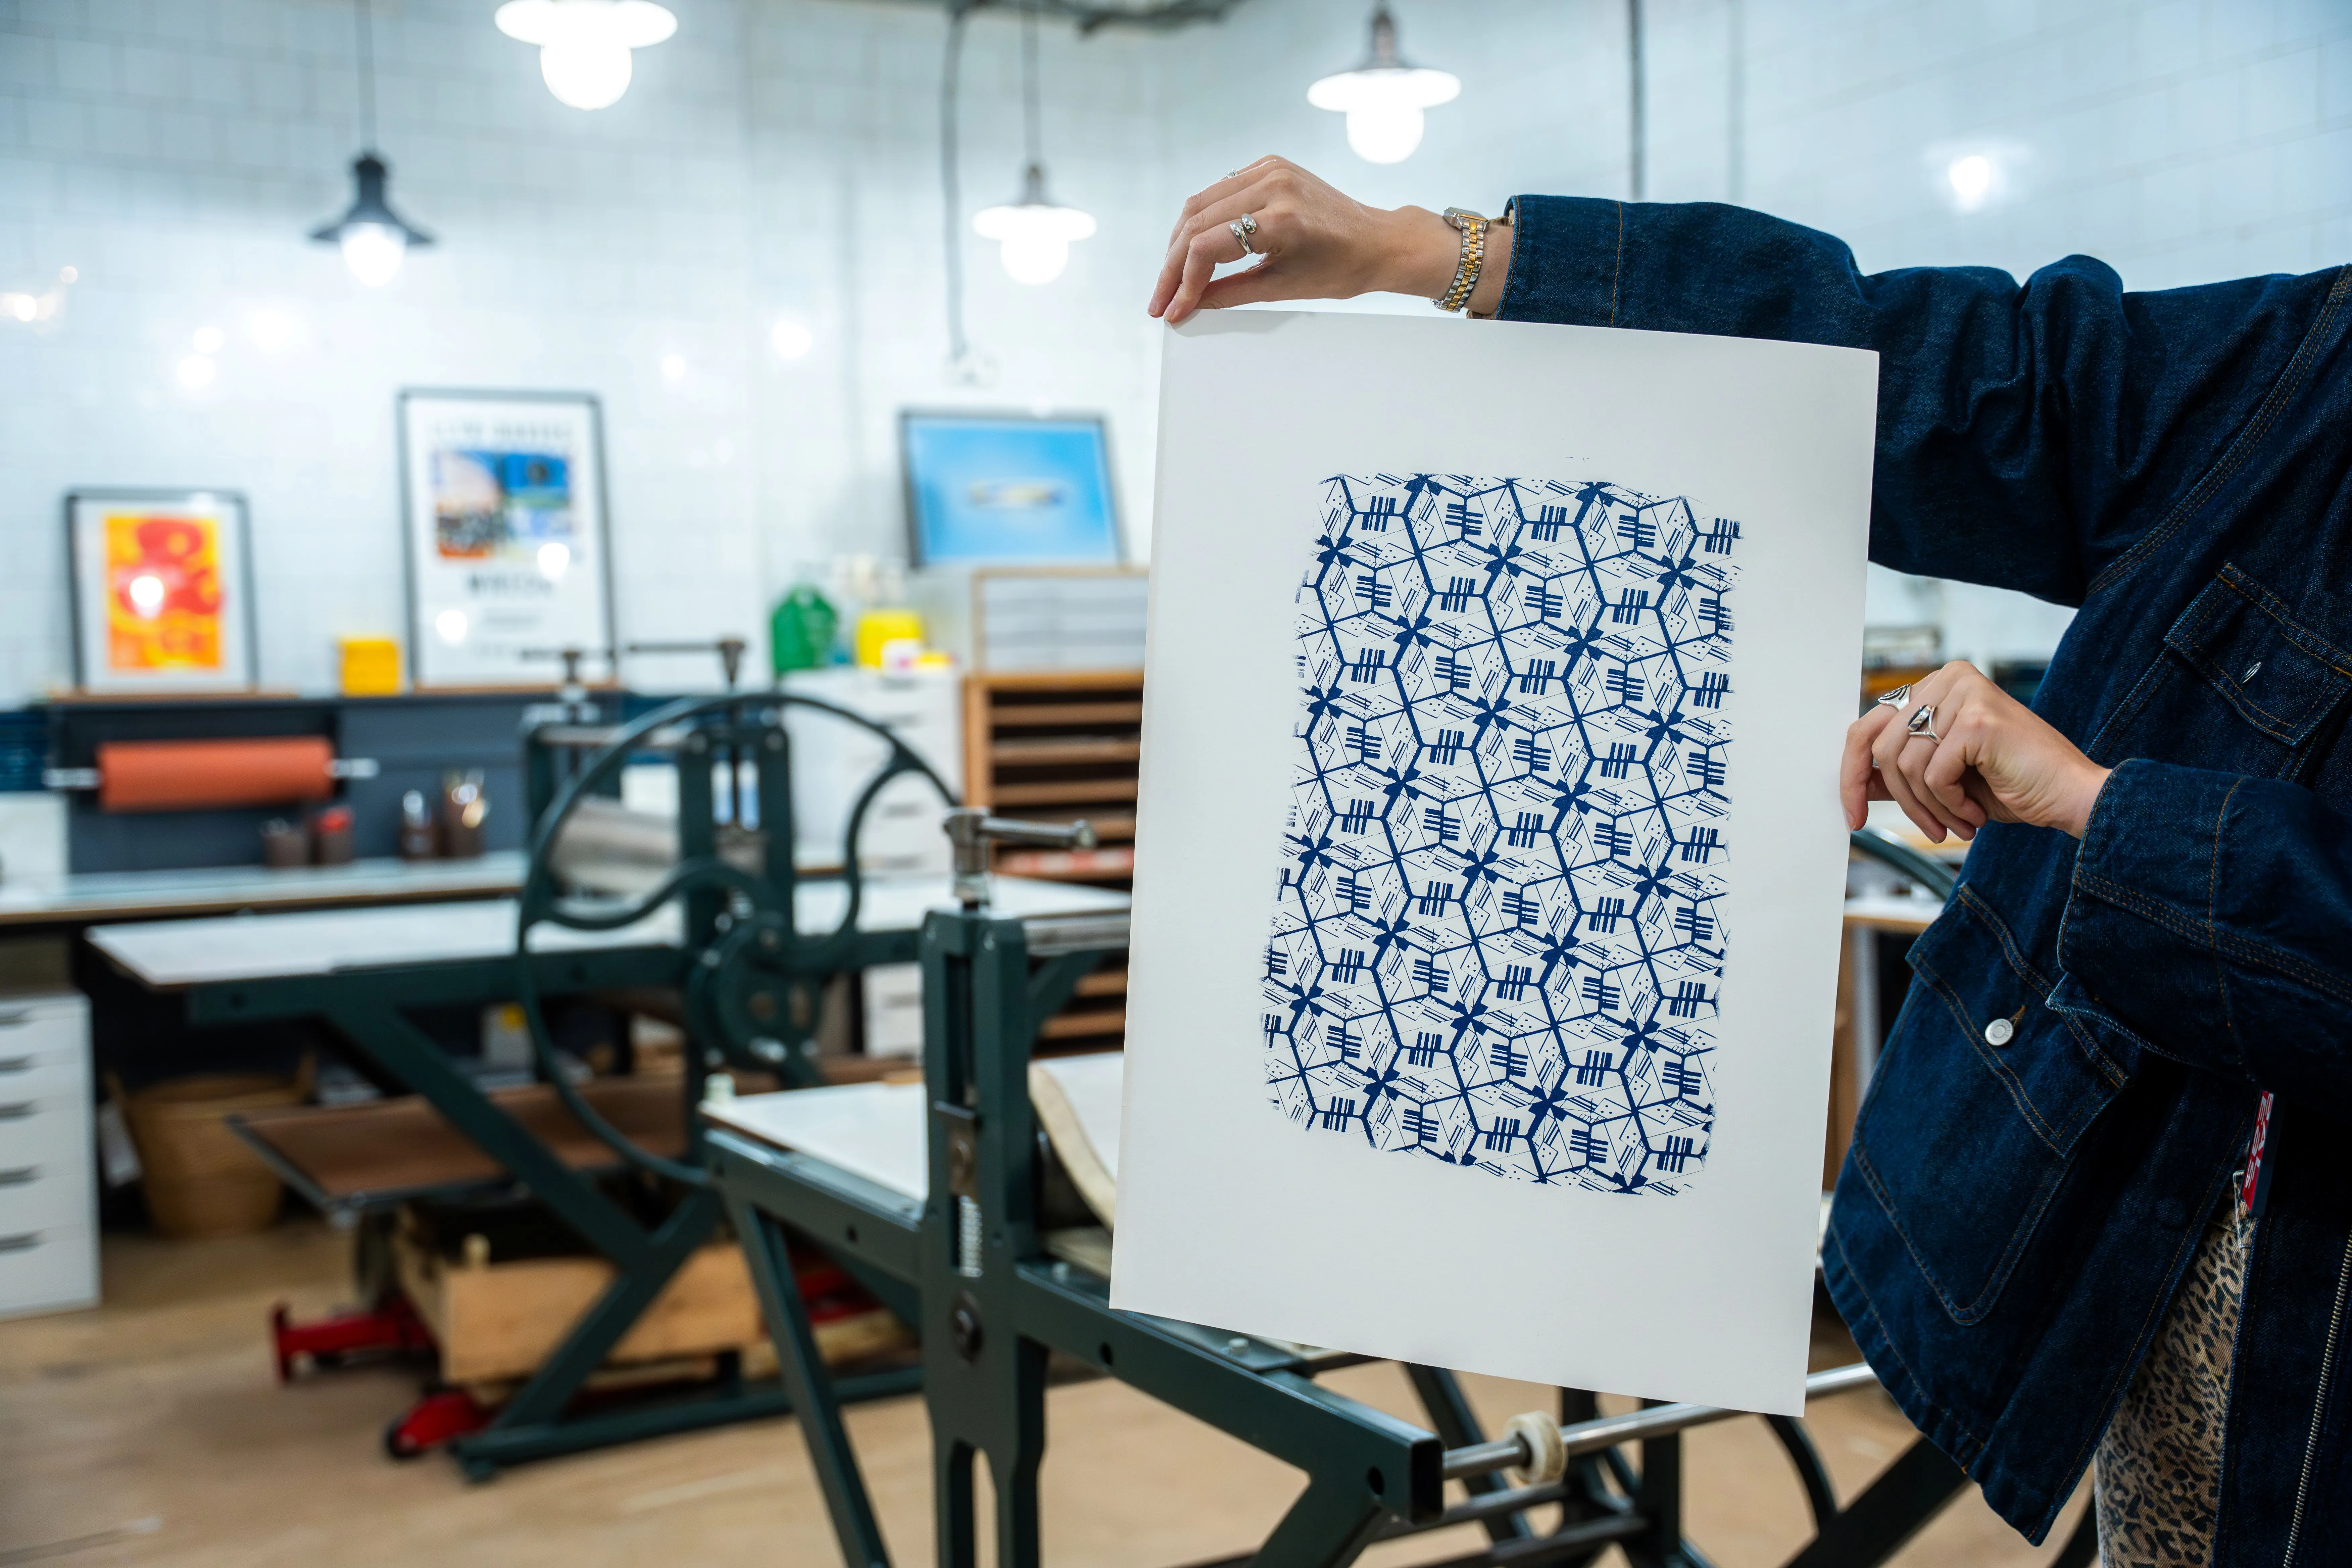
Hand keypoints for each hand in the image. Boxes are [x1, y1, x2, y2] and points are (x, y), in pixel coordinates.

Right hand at [1147, 157, 1475, 323]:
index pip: (1206, 247)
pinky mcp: (1271, 165)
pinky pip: (1221, 190)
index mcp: (1281, 220)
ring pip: (1201, 203)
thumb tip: (1187, 306)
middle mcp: (1273, 186)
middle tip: (1160, 299)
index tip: (1172, 310)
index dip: (1183, 282)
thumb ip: (1228, 294)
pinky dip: (1203, 219)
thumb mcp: (1282, 288)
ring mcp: (1271, 170)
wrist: (1378, 241)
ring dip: (1180, 241)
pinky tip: (1195, 246)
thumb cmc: (1341, 269)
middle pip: (1195, 222)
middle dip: (1172, 265)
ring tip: (1173, 277)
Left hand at [1840, 660, 2110, 841]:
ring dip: (1929, 808)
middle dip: (1897, 799)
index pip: (1867, 726)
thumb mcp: (1940, 777)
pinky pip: (1933, 775)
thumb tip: (1853, 781)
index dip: (1852, 774)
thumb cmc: (2010, 784)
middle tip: (1927, 830)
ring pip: (1905, 765)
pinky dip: (1950, 805)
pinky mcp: (1977, 720)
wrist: (2071, 795)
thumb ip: (1899, 771)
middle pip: (1880, 746)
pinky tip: (1976, 812)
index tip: (1852, 815)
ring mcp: (1964, 694)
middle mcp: (1947, 679)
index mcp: (1935, 685)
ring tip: (1959, 822)